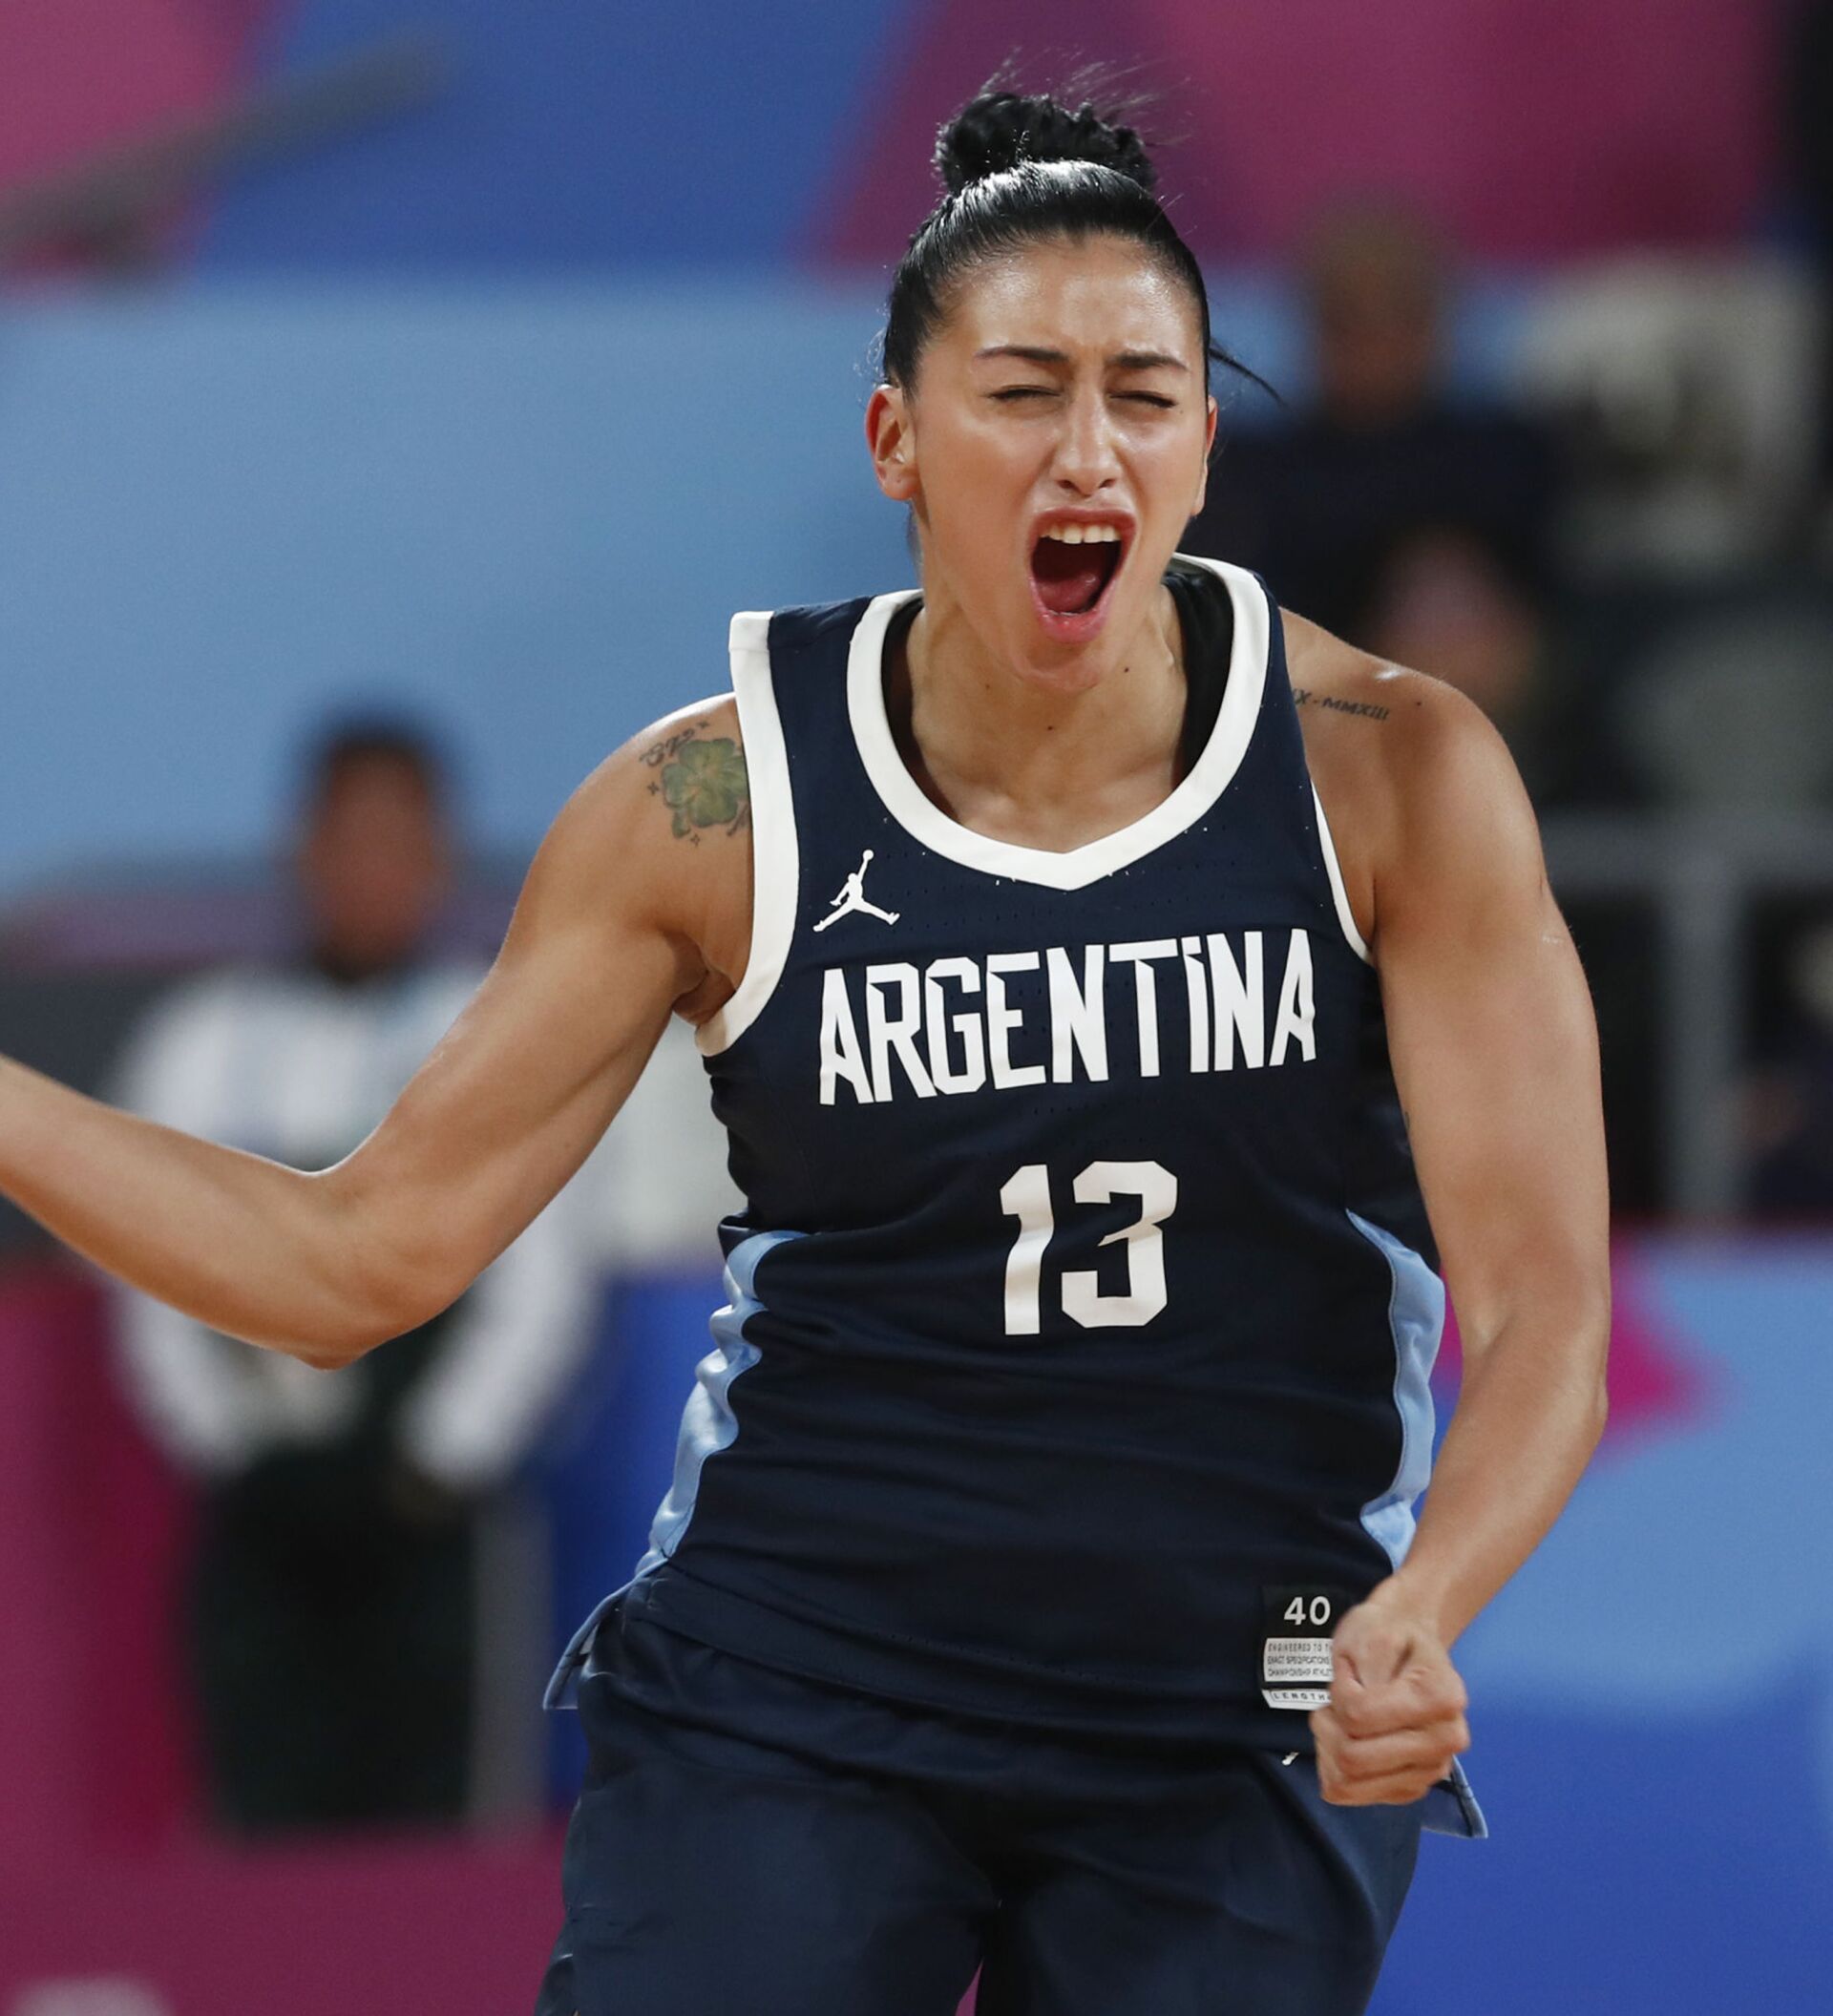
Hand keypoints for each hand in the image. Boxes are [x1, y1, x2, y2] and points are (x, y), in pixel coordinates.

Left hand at [1310, 1583, 1469, 1806]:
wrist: (1409, 1648)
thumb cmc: (1389, 1635)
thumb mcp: (1372, 1632)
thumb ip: (1365, 1669)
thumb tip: (1357, 1716)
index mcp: (1442, 1697)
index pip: (1358, 1717)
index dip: (1338, 1692)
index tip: (1348, 1675)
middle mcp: (1446, 1742)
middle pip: (1352, 1758)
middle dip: (1327, 1723)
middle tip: (1335, 1699)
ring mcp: (1430, 1771)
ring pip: (1346, 1782)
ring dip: (1328, 1746)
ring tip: (1341, 1718)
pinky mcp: (1409, 1789)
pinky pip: (1348, 1793)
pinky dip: (1333, 1766)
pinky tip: (1347, 1738)